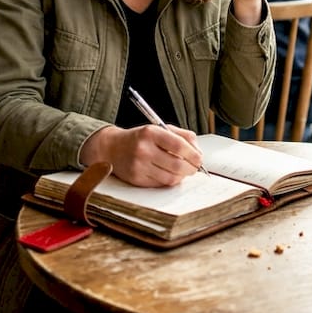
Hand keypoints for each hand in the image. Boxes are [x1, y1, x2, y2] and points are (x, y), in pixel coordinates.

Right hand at [79, 124, 201, 186]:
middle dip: (191, 168)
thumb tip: (198, 151)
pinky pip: (161, 184)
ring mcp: (139, 166)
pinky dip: (170, 180)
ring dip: (182, 176)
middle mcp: (143, 149)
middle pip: (177, 164)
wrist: (112, 148)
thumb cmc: (139, 138)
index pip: (179, 145)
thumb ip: (181, 136)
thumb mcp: (159, 128)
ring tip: (183, 170)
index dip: (193, 154)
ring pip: (171, 178)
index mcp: (150, 133)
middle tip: (194, 167)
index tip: (199, 158)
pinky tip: (169, 174)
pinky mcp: (136, 179)